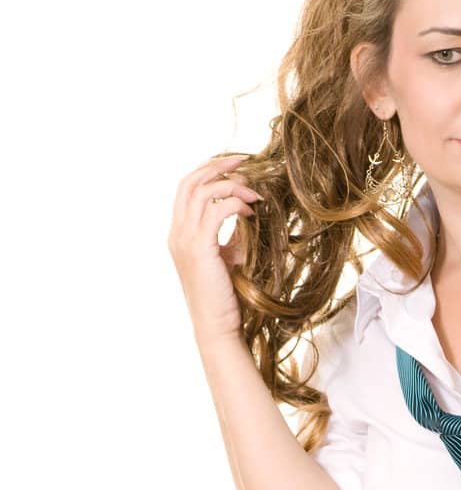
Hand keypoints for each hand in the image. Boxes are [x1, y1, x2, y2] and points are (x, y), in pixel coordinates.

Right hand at [166, 152, 264, 348]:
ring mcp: (184, 240)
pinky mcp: (200, 249)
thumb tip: (250, 213)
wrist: (217, 327)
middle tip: (245, 161)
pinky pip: (215, 211)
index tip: (236, 166)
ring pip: (200, 191)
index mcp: (180, 233)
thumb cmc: (225, 298)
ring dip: (230, 185)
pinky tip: (251, 212)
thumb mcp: (229, 259)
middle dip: (217, 166)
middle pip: (189, 182)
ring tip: (254, 192)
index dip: (209, 171)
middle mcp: (177, 233)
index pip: (186, 188)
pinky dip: (234, 204)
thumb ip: (233, 235)